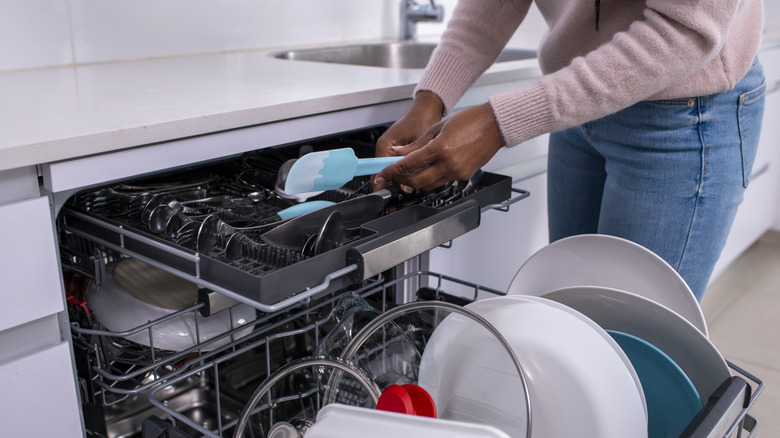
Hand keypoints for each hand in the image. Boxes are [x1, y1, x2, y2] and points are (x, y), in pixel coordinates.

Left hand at [374, 103, 503, 190]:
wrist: (495, 125)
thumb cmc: (471, 120)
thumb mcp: (438, 127)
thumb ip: (417, 144)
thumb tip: (401, 152)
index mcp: (440, 149)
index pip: (408, 165)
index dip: (393, 171)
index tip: (384, 174)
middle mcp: (449, 164)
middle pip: (417, 182)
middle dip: (402, 181)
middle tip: (394, 177)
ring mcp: (458, 172)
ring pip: (430, 185)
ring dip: (417, 181)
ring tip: (409, 173)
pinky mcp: (465, 175)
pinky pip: (444, 181)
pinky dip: (433, 177)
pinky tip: (430, 169)